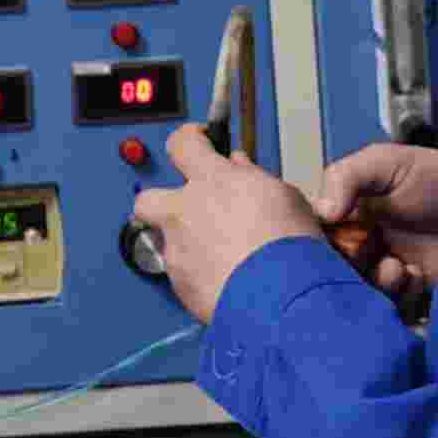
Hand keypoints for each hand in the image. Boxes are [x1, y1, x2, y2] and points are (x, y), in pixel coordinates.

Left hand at [125, 124, 329, 327]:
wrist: (281, 297)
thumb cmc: (289, 247)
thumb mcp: (285, 196)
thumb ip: (252, 177)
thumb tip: (238, 167)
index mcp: (212, 181)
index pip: (182, 143)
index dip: (188, 140)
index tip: (196, 141)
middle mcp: (186, 211)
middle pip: (148, 197)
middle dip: (163, 202)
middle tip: (190, 208)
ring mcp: (178, 249)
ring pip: (166, 241)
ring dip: (186, 244)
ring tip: (219, 254)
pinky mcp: (179, 284)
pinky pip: (180, 273)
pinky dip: (197, 275)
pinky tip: (224, 280)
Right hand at [315, 142, 437, 313]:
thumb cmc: (435, 177)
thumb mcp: (386, 162)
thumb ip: (346, 176)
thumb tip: (322, 213)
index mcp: (351, 210)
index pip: (318, 230)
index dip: (315, 238)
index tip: (325, 240)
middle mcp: (363, 239)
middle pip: (334, 263)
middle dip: (343, 264)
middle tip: (361, 255)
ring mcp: (387, 265)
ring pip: (359, 284)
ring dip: (372, 279)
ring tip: (394, 268)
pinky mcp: (412, 287)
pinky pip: (391, 300)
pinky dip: (398, 291)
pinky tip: (412, 275)